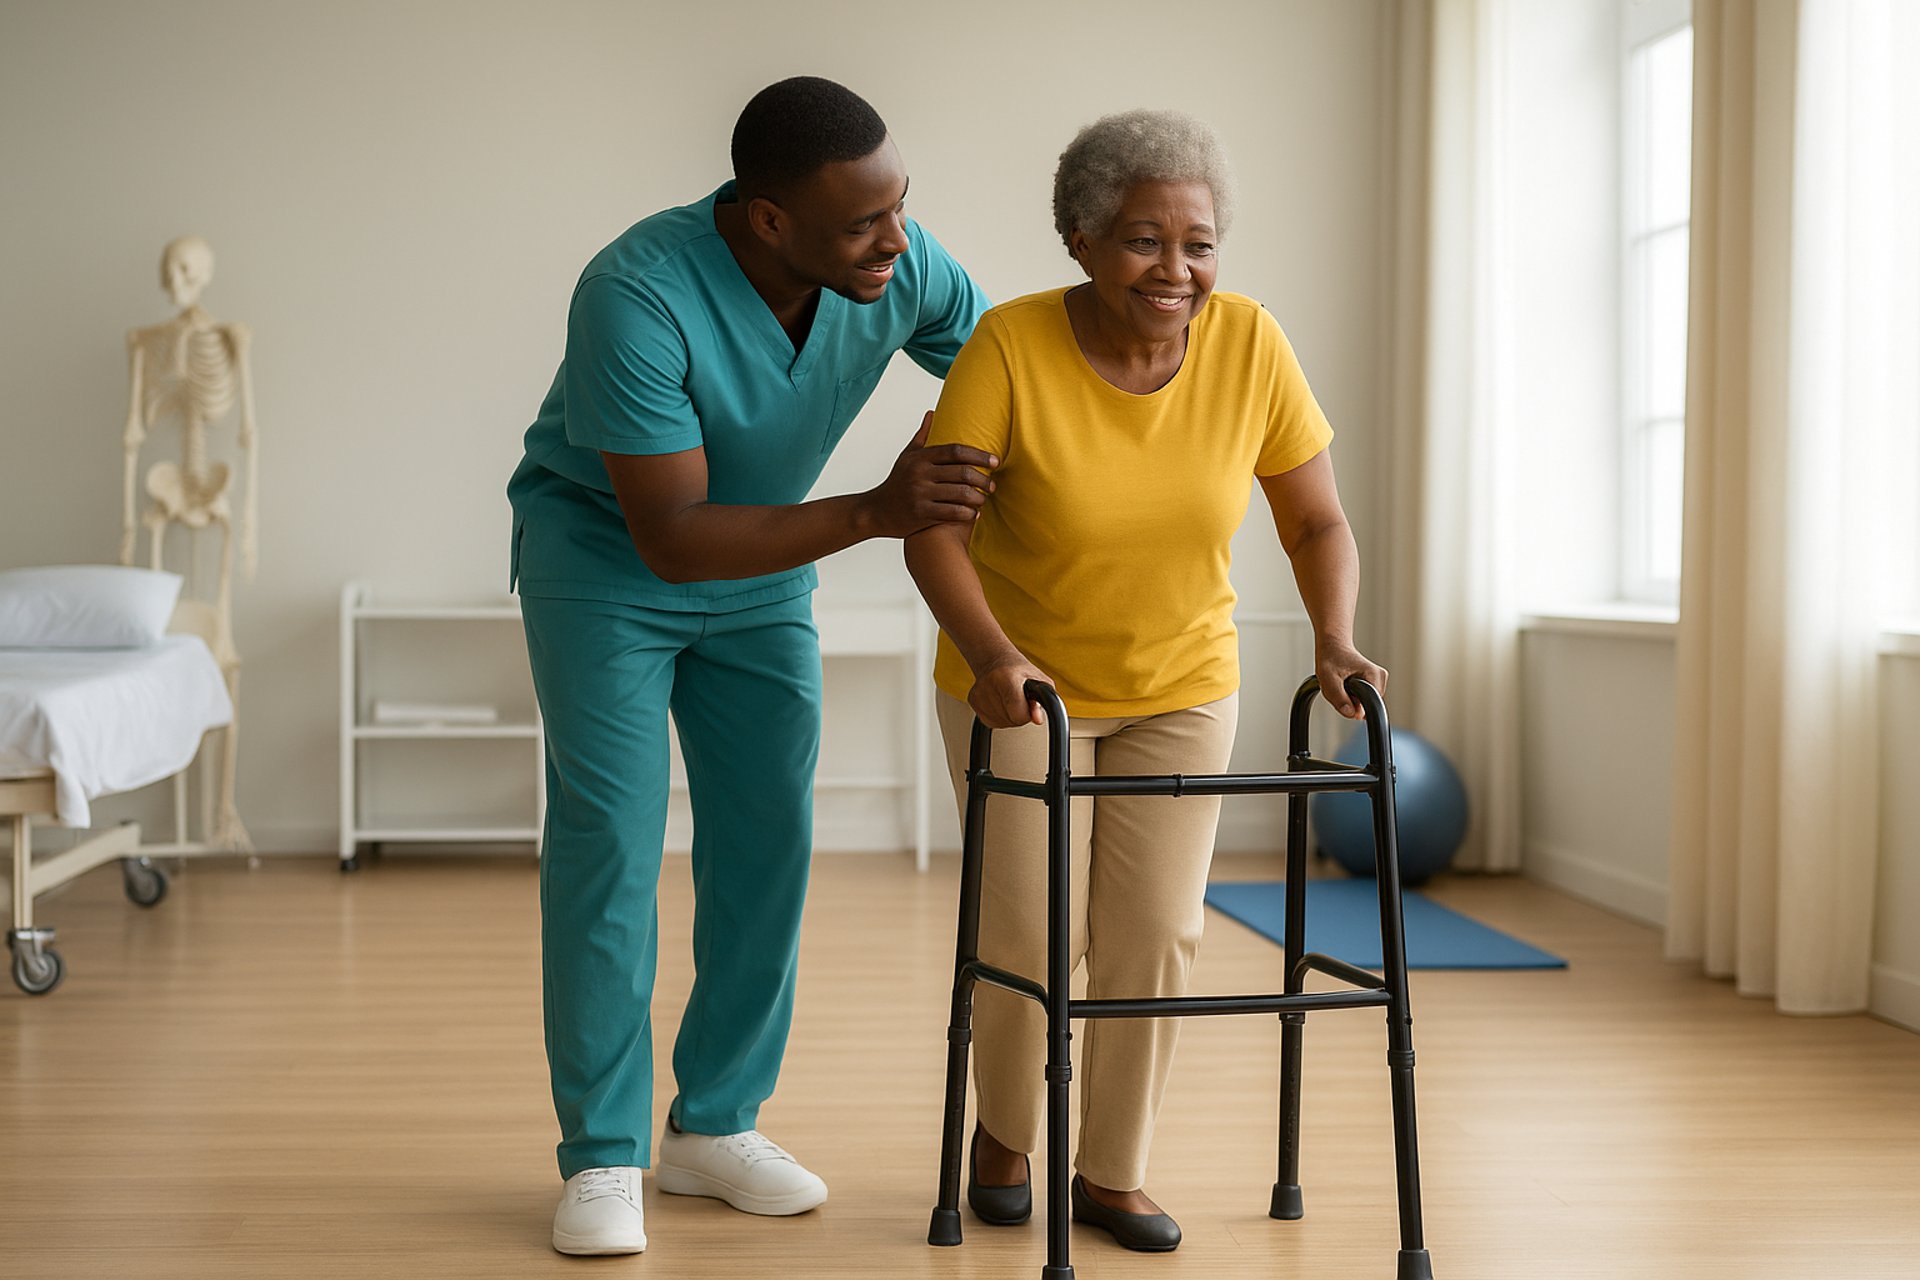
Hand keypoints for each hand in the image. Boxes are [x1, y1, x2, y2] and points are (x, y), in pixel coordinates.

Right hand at [861, 412, 996, 537]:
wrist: (876, 511)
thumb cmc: (896, 482)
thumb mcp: (907, 457)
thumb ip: (922, 436)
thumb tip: (932, 413)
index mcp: (920, 458)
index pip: (956, 451)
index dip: (979, 455)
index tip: (995, 461)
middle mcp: (920, 474)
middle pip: (962, 472)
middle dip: (983, 479)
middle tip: (993, 485)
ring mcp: (920, 494)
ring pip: (960, 494)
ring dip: (978, 498)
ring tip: (984, 499)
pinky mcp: (920, 514)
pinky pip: (952, 513)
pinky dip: (967, 514)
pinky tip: (973, 513)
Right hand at [968, 653, 1053, 728]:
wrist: (996, 659)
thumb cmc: (1020, 671)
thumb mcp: (1040, 681)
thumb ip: (1043, 701)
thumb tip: (1037, 719)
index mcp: (1007, 677)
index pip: (1019, 714)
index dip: (1027, 713)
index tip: (1028, 703)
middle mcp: (989, 684)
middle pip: (1010, 721)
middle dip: (1018, 714)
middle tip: (1019, 698)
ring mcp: (978, 693)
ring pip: (1000, 724)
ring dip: (1008, 716)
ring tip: (1008, 698)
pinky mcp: (972, 700)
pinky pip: (989, 722)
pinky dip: (998, 716)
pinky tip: (999, 701)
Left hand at [1316, 639, 1387, 719]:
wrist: (1334, 646)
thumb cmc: (1331, 657)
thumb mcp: (1328, 678)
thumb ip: (1339, 698)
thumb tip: (1352, 714)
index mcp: (1374, 675)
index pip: (1369, 705)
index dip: (1353, 705)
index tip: (1341, 691)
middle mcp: (1381, 678)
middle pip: (1365, 706)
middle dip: (1348, 701)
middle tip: (1338, 685)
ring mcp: (1379, 682)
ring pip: (1362, 704)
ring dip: (1348, 699)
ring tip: (1341, 683)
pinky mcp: (1374, 685)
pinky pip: (1361, 700)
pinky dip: (1350, 696)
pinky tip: (1344, 684)